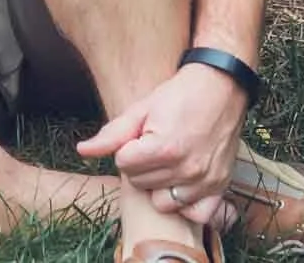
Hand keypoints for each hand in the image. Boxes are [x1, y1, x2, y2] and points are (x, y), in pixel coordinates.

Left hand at [76, 63, 246, 226]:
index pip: (123, 165)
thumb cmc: (178, 96)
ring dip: (159, 185)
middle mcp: (186, 169)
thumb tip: (82, 151)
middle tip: (153, 147)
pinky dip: (187, 205)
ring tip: (167, 164)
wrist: (221, 89)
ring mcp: (205, 182)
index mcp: (163, 148)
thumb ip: (112, 134)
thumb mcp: (141, 109)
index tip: (139, 137)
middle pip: (140, 184)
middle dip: (140, 166)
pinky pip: (196, 215)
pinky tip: (182, 185)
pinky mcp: (220, 187)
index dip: (126, 149)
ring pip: (162, 203)